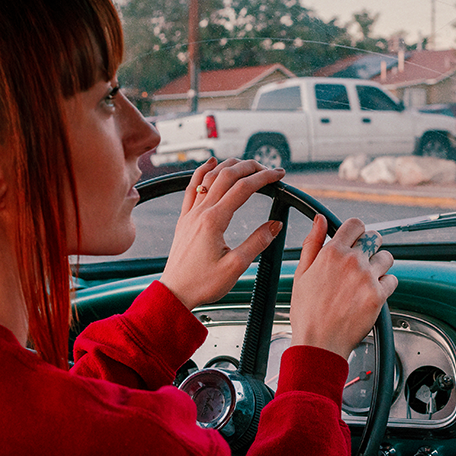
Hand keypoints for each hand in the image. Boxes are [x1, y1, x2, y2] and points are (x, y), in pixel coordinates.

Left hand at [160, 158, 285, 309]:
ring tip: (246, 163)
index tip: (279, 174)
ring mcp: (190, 214)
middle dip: (250, 167)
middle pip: (227, 176)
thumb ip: (257, 242)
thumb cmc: (202, 283)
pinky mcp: (184, 219)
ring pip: (209, 177)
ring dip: (229, 165)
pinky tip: (210, 164)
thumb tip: (275, 225)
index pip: (243, 189)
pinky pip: (192, 187)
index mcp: (214, 221)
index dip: (264, 177)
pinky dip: (202, 171)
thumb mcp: (236, 266)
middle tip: (268, 168)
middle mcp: (200, 212)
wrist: (175, 292)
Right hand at [289, 215, 396, 358]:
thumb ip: (313, 243)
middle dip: (369, 247)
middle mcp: (352, 262)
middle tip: (360, 262)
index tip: (355, 239)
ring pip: (387, 258)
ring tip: (365, 281)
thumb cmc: (307, 312)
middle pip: (374, 238)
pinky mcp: (379, 296)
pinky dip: (385, 286)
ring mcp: (367, 278)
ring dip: (379, 266)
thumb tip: (320, 220)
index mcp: (331, 253)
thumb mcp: (301, 273)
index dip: (356, 231)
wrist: (318, 343)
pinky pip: (392, 280)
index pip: (355, 224)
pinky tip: (369, 294)